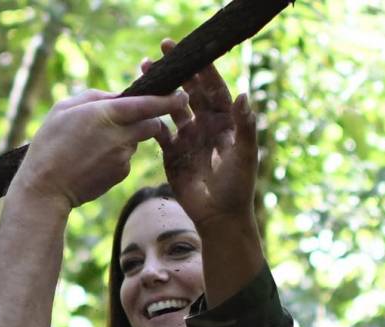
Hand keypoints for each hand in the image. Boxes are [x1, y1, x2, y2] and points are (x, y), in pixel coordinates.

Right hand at [14, 87, 189, 212]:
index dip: (170, 99)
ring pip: (137, 140)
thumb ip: (95, 97)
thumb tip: (119, 96)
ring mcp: (123, 158)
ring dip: (125, 137)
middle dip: (149, 118)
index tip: (182, 94)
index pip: (151, 104)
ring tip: (93, 144)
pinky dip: (115, 155)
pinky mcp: (121, 174)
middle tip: (131, 117)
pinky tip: (92, 160)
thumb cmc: (48, 145)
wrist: (45, 189)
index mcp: (107, 114)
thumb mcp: (64, 109)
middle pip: (152, 123)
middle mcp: (121, 136)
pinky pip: (126, 157)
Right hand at [154, 39, 257, 231]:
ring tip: (145, 74)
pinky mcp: (172, 154)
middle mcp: (205, 126)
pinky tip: (139, 108)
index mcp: (225, 122)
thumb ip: (245, 127)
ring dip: (160, 92)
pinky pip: (159, 133)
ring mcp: (187, 139)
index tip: (190, 51)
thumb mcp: (245, 156)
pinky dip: (150, 121)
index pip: (213, 89)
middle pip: (190, 93)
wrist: (218, 217)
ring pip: (171, 108)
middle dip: (177, 72)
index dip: (203, 69)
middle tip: (161, 52)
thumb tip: (243, 95)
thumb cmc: (237, 188)